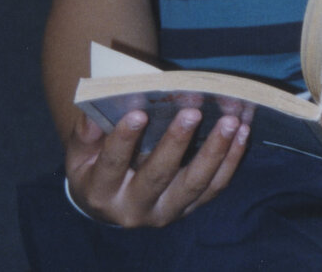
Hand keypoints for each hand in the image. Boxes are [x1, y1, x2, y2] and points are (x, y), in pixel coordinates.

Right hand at [65, 106, 249, 226]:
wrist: (108, 202)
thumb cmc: (94, 165)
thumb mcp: (80, 151)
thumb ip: (86, 131)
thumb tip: (95, 110)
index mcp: (102, 192)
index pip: (113, 165)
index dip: (124, 140)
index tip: (138, 113)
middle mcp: (134, 209)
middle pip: (158, 177)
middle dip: (177, 143)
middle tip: (192, 111)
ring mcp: (165, 212)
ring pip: (194, 185)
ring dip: (215, 152)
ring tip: (229, 121)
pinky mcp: (188, 208)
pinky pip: (214, 187)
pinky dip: (231, 160)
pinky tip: (242, 132)